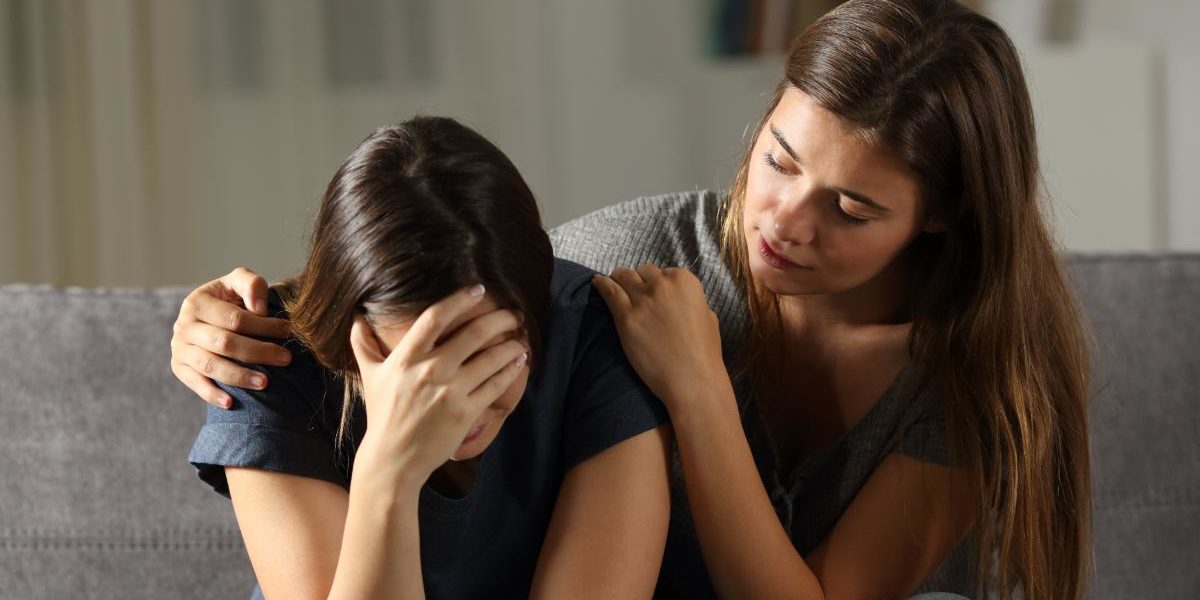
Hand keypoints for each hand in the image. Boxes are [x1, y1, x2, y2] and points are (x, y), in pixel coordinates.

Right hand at [169, 267, 292, 407]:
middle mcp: (183, 326)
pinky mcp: (179, 368)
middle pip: (224, 343)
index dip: (263, 326)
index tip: (288, 332)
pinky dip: (212, 394)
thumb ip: (251, 285)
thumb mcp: (239, 282)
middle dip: (259, 352)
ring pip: (211, 366)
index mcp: (197, 302)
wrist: (208, 316)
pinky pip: (195, 384)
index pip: (234, 319)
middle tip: (286, 358)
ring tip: (266, 383)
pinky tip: (232, 403)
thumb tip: (260, 310)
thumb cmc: (231, 298)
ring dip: (240, 376)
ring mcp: (179, 349)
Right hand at [349, 286, 528, 487]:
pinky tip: (519, 361)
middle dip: (499, 319)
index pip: (435, 317)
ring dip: (510, 345)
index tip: (478, 290)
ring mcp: (450, 392)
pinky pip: (495, 385)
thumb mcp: (370, 376)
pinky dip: (510, 370)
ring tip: (520, 338)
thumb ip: (363, 344)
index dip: (459, 299)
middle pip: (473, 333)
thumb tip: (356, 317)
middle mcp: (430, 371)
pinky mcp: (466, 412)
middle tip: (513, 314)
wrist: (394, 459)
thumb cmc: (383, 415)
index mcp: (406, 358)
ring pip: (490, 359)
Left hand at [592, 264, 727, 412]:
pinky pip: (608, 290)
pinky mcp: (625, 316)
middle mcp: (663, 284)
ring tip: (612, 282)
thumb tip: (680, 301)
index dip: (657, 283)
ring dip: (619, 279)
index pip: (664, 272)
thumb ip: (691, 301)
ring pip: (623, 276)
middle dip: (639, 281)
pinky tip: (596, 283)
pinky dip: (601, 284)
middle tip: (633, 291)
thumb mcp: (707, 316)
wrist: (691, 379)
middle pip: (643, 272)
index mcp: (685, 281)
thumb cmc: (703, 354)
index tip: (653, 292)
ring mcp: (643, 299)